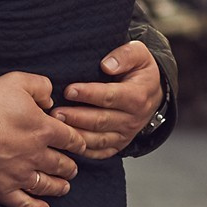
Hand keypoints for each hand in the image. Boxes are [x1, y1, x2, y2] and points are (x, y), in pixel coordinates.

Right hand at [0, 72, 86, 206]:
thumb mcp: (17, 81)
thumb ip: (40, 86)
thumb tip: (50, 100)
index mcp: (43, 129)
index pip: (70, 138)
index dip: (78, 142)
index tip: (80, 146)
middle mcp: (36, 155)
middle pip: (61, 164)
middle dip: (69, 167)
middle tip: (71, 168)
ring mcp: (20, 175)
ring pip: (47, 185)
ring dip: (59, 186)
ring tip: (65, 186)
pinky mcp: (3, 190)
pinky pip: (25, 204)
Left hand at [52, 40, 163, 158]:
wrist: (151, 92)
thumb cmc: (140, 71)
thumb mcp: (139, 54)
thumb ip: (125, 55)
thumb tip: (107, 65)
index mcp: (137, 96)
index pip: (111, 96)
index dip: (89, 94)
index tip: (69, 90)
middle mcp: (132, 118)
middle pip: (101, 120)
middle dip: (76, 117)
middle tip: (55, 112)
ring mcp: (125, 134)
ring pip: (98, 139)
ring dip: (77, 135)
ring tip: (57, 127)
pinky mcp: (118, 144)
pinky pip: (100, 152)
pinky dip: (83, 151)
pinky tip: (67, 144)